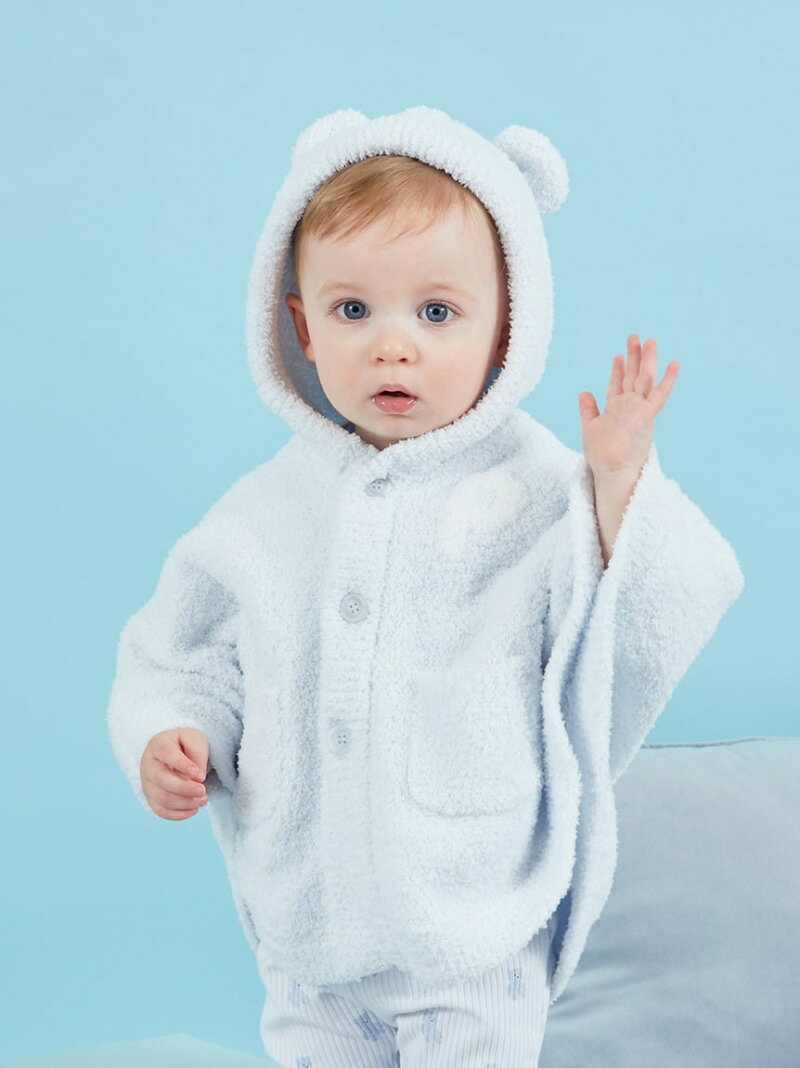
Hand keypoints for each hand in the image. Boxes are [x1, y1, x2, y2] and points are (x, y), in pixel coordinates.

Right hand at [140, 727, 209, 820]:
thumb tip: (199, 777)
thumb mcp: (195, 740)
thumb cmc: (185, 745)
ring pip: (162, 798)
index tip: (201, 775)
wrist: (175, 752)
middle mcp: (148, 765)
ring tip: (204, 799)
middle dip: (185, 788)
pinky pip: (161, 811)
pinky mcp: (151, 799)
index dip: (184, 766)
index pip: (167, 754)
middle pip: (161, 779)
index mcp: (158, 745)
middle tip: (203, 791)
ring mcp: (147, 784)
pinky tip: (194, 809)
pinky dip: (179, 814)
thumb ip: (198, 754)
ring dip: (185, 802)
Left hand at [577, 334, 679, 477]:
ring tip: (648, 340)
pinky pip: (659, 394)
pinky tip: (674, 363)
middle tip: (634, 336)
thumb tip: (584, 391)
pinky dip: (667, 379)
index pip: (617, 386)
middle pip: (631, 377)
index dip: (617, 370)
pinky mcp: (646, 416)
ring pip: (644, 379)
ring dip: (645, 360)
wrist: (612, 471)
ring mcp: (638, 410)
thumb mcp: (590, 427)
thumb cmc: (602, 455)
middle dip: (633, 357)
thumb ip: (589, 409)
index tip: (617, 356)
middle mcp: (629, 407)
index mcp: (616, 410)